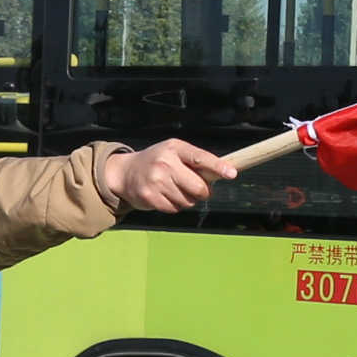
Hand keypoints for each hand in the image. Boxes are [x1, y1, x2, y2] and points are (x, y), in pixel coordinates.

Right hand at [100, 138, 237, 214]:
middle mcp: (165, 162)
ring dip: (187, 199)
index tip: (232, 173)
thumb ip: (195, 161)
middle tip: (198, 189)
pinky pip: (175, 209)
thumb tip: (222, 173)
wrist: (125, 172)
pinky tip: (165, 195)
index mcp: (175, 148)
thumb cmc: (157, 161)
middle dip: (203, 192)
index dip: (218, 167)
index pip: (200, 158)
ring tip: (174, 189)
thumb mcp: (174, 152)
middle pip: (198, 187)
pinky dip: (174, 205)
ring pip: (188, 201)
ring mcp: (156, 181)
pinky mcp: (150, 197)